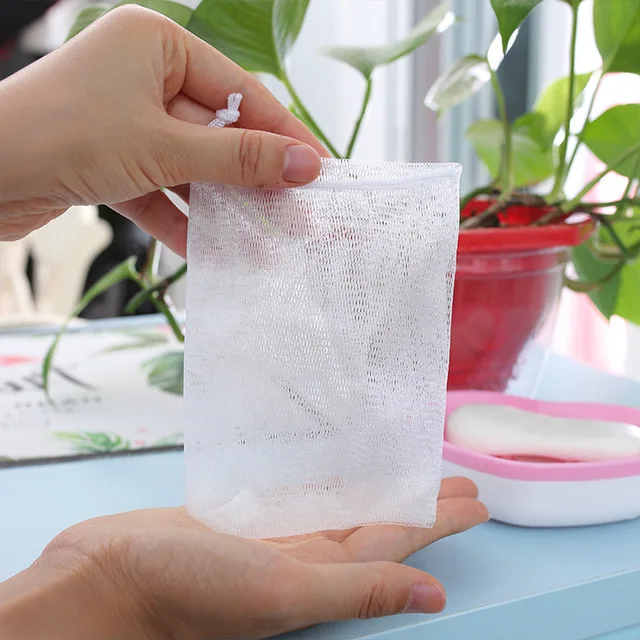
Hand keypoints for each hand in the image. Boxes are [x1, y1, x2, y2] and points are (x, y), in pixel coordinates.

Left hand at [0, 5, 324, 254]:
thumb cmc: (62, 135)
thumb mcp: (166, 147)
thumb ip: (239, 159)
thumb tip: (304, 165)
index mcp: (158, 44)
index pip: (241, 93)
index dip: (283, 134)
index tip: (318, 169)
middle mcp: (143, 75)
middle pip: (219, 133)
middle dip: (254, 179)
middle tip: (296, 214)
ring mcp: (126, 118)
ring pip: (191, 165)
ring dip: (221, 205)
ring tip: (261, 240)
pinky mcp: (111, 158)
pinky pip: (160, 187)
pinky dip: (181, 217)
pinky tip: (208, 248)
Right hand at [0, 477, 486, 639]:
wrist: (108, 575)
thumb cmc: (188, 588)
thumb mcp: (281, 589)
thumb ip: (356, 590)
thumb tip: (434, 597)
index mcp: (318, 580)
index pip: (398, 545)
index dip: (440, 523)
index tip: (476, 500)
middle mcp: (304, 562)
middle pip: (379, 525)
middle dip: (421, 505)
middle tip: (459, 479)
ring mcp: (274, 541)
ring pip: (343, 511)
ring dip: (379, 491)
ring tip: (408, 469)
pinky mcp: (245, 522)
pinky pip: (302, 500)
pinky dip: (328, 484)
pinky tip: (339, 470)